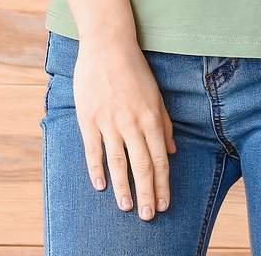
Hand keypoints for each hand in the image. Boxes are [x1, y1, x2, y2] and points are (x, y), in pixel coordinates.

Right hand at [72, 40, 177, 219]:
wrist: (107, 45)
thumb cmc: (134, 69)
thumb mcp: (157, 95)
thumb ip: (165, 124)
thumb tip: (171, 151)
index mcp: (151, 118)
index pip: (159, 160)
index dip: (162, 184)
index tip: (164, 203)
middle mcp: (132, 124)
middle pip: (142, 167)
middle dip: (146, 194)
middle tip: (148, 215)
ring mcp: (109, 122)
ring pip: (118, 163)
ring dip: (124, 188)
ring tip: (126, 208)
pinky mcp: (89, 119)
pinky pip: (94, 150)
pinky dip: (97, 170)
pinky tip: (101, 186)